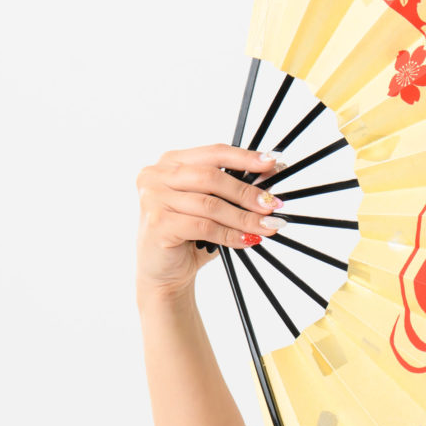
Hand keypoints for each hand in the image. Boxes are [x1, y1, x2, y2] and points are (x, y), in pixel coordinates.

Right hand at [135, 143, 287, 304]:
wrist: (164, 272)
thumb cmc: (187, 237)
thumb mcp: (212, 207)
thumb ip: (233, 189)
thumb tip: (270, 173)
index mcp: (170, 162)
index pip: (213, 152)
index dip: (244, 158)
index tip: (271, 163)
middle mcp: (156, 175)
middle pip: (211, 177)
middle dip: (246, 193)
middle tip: (272, 205)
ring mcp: (153, 198)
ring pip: (210, 205)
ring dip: (243, 217)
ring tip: (266, 227)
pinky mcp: (158, 223)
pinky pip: (203, 226)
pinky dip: (229, 235)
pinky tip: (246, 240)